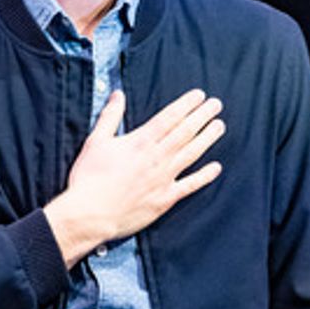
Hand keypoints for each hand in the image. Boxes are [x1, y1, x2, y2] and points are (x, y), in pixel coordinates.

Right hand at [43, 88, 224, 267]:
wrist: (90, 214)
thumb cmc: (89, 178)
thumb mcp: (96, 140)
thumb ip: (110, 116)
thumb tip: (117, 94)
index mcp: (140, 142)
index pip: (169, 117)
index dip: (186, 105)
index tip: (199, 95)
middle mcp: (156, 157)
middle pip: (185, 132)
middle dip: (202, 116)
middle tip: (216, 105)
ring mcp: (164, 179)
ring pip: (191, 154)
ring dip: (207, 139)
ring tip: (219, 126)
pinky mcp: (165, 199)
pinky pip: (190, 185)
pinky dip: (204, 176)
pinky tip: (216, 168)